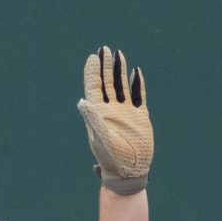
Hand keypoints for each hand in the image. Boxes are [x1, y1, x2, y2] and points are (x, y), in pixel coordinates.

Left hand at [76, 46, 151, 194]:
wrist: (130, 171)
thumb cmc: (112, 158)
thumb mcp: (101, 138)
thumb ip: (93, 119)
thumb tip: (82, 101)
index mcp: (98, 113)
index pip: (93, 87)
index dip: (93, 72)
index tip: (92, 56)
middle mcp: (111, 110)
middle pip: (106, 82)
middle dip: (105, 66)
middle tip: (104, 48)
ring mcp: (125, 112)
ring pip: (121, 86)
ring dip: (119, 71)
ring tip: (118, 54)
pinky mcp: (139, 116)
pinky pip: (139, 95)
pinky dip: (137, 83)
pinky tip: (135, 72)